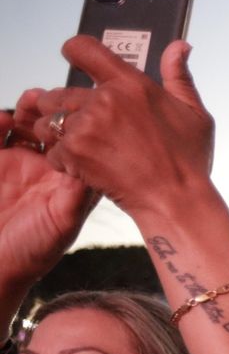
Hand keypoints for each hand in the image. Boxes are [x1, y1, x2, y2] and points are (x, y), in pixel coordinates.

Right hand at [0, 99, 98, 290]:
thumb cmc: (30, 252)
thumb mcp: (62, 225)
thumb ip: (78, 196)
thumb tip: (95, 168)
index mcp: (69, 180)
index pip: (84, 144)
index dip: (86, 126)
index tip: (86, 113)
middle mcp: (46, 167)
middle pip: (56, 127)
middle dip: (57, 111)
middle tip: (54, 100)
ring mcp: (18, 161)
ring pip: (27, 123)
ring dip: (30, 109)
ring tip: (31, 102)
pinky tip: (4, 119)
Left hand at [32, 37, 213, 215]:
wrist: (176, 200)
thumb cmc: (188, 161)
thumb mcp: (195, 114)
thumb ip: (179, 76)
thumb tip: (180, 46)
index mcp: (132, 84)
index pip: (84, 49)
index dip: (75, 51)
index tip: (75, 59)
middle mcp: (105, 100)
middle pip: (58, 92)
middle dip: (66, 109)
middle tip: (88, 128)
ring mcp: (87, 126)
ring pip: (49, 121)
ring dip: (60, 134)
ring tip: (85, 148)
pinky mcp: (74, 152)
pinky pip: (52, 150)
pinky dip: (65, 160)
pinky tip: (88, 166)